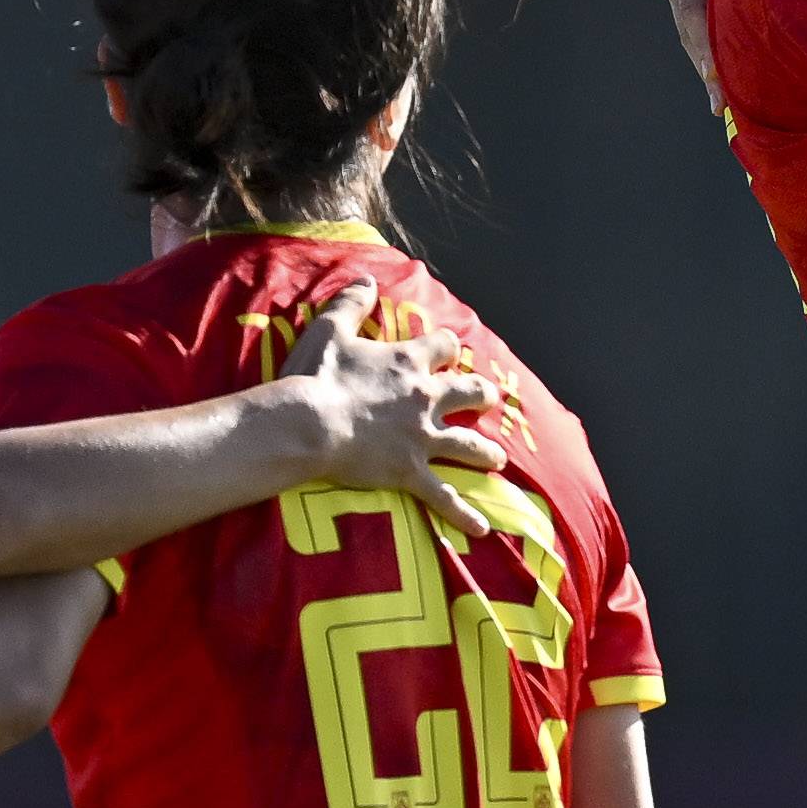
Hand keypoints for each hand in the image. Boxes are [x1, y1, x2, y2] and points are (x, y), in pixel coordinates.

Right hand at [278, 284, 506, 538]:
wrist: (309, 424)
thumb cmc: (315, 377)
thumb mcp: (329, 330)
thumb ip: (351, 302)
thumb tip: (367, 280)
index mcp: (406, 362)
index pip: (442, 347)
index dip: (446, 347)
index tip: (447, 350)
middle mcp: (423, 397)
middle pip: (467, 393)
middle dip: (481, 396)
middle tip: (489, 400)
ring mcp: (421, 437)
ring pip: (467, 444)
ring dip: (484, 452)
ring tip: (497, 459)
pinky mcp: (410, 471)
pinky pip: (443, 496)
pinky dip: (462, 514)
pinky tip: (481, 528)